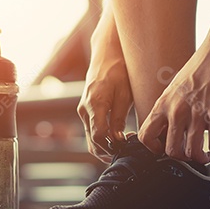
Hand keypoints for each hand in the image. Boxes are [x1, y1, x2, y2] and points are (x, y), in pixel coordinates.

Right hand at [78, 10, 133, 160]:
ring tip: (123, 148)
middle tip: (126, 153)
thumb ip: (119, 117)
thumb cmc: (118, 71)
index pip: (99, 136)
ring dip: (104, 147)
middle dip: (108, 151)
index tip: (127, 148)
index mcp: (95, 104)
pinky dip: (101, 139)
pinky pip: (90, 130)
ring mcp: (83, 110)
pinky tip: (116, 139)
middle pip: (92, 141)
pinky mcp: (85, 110)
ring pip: (90, 138)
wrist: (106, 55)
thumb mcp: (125, 93)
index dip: (112, 147)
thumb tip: (118, 139)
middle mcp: (84, 109)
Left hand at [138, 37, 209, 163]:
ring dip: (201, 159)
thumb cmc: (201, 66)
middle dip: (182, 158)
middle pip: (171, 150)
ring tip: (207, 155)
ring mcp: (197, 115)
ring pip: (193, 152)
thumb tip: (171, 124)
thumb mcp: (175, 85)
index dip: (153, 148)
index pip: (146, 136)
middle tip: (190, 154)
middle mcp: (177, 111)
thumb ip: (171, 105)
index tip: (163, 149)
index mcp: (164, 103)